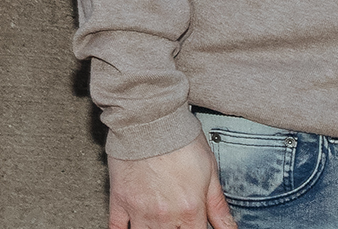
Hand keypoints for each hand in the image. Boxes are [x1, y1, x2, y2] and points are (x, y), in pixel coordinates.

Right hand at [108, 135, 236, 228]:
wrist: (151, 119)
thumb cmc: (181, 140)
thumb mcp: (210, 171)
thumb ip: (218, 206)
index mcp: (190, 209)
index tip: (196, 225)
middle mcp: (164, 217)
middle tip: (178, 220)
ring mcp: (139, 212)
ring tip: (159, 221)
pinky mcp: (119, 203)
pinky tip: (133, 226)